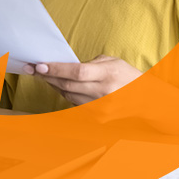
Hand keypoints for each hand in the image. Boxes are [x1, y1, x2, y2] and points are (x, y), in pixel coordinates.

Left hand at [23, 55, 141, 105]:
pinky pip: (75, 104)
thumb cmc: (126, 75)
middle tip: (34, 69)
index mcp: (107, 74)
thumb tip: (64, 67)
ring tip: (45, 76)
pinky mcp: (98, 117)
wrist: (144, 99)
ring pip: (68, 95)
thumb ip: (89, 64)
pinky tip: (61, 86)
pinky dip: (66, 94)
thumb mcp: (111, 61)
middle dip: (48, 77)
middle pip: (68, 85)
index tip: (40, 66)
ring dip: (55, 85)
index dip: (56, 69)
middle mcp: (103, 91)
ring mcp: (100, 107)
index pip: (77, 72)